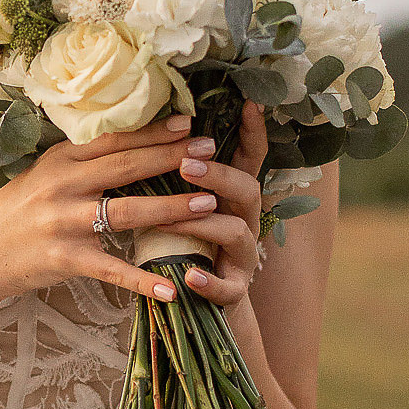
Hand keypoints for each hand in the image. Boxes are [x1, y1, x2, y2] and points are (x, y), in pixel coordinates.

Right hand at [0, 113, 235, 325]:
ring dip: (171, 209)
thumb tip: (133, 141)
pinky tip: (171, 288)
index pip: (114, 140)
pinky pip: (111, 270)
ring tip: (208, 205)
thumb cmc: (19, 210)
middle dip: (172, 160)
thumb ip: (83, 160)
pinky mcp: (64, 259)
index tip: (189, 124)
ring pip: (127, 213)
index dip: (153, 132)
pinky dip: (141, 280)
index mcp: (61, 159)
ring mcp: (63, 223)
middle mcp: (63, 185)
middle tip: (211, 156)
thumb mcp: (46, 174)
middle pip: (126, 168)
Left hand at [170, 98, 267, 307]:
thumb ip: (178, 176)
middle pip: (247, 190)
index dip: (254, 133)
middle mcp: (245, 222)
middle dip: (218, 175)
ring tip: (165, 220)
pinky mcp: (233, 292)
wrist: (195, 304)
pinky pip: (228, 287)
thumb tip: (155, 129)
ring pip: (236, 233)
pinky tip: (190, 277)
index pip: (249, 159)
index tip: (249, 103)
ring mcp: (242, 258)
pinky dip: (209, 282)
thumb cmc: (183, 246)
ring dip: (201, 224)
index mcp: (231, 197)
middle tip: (184, 165)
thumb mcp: (182, 206)